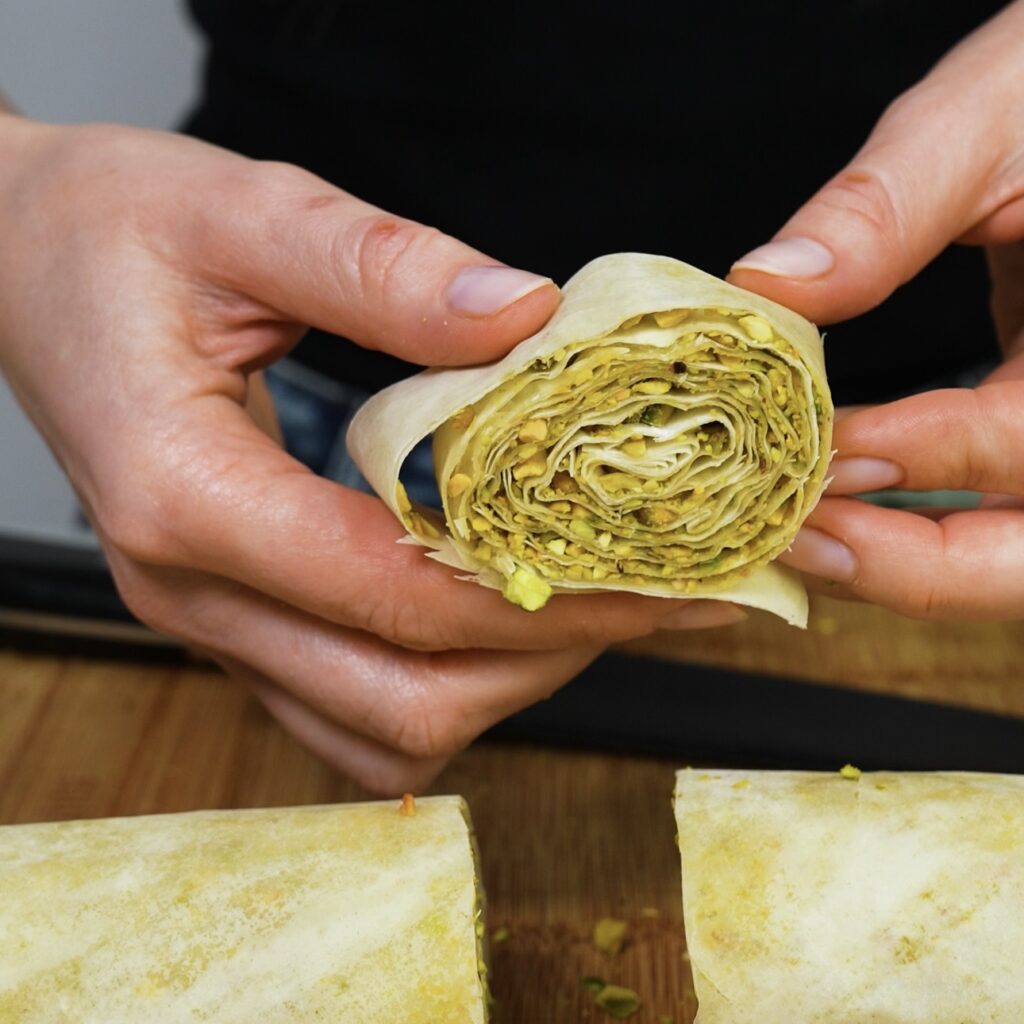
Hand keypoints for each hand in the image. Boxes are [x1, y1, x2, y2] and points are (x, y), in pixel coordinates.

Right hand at [0, 117, 740, 791]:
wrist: (18, 266)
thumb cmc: (104, 236)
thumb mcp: (238, 211)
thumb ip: (378, 265)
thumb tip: (525, 317)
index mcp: (183, 494)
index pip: (396, 595)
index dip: (547, 595)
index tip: (659, 574)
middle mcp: (190, 587)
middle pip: (402, 698)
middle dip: (547, 657)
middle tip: (654, 596)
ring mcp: (207, 617)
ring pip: (383, 729)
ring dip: (502, 688)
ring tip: (595, 609)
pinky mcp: (233, 617)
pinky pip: (352, 711)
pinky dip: (444, 690)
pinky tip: (503, 625)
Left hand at [727, 1, 1023, 620]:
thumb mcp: (995, 112)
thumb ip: (886, 206)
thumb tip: (768, 286)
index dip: (917, 460)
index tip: (814, 450)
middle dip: (912, 569)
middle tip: (800, 544)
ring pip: (1012, 553)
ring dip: (908, 563)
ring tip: (801, 535)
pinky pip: (997, 503)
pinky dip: (920, 518)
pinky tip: (842, 492)